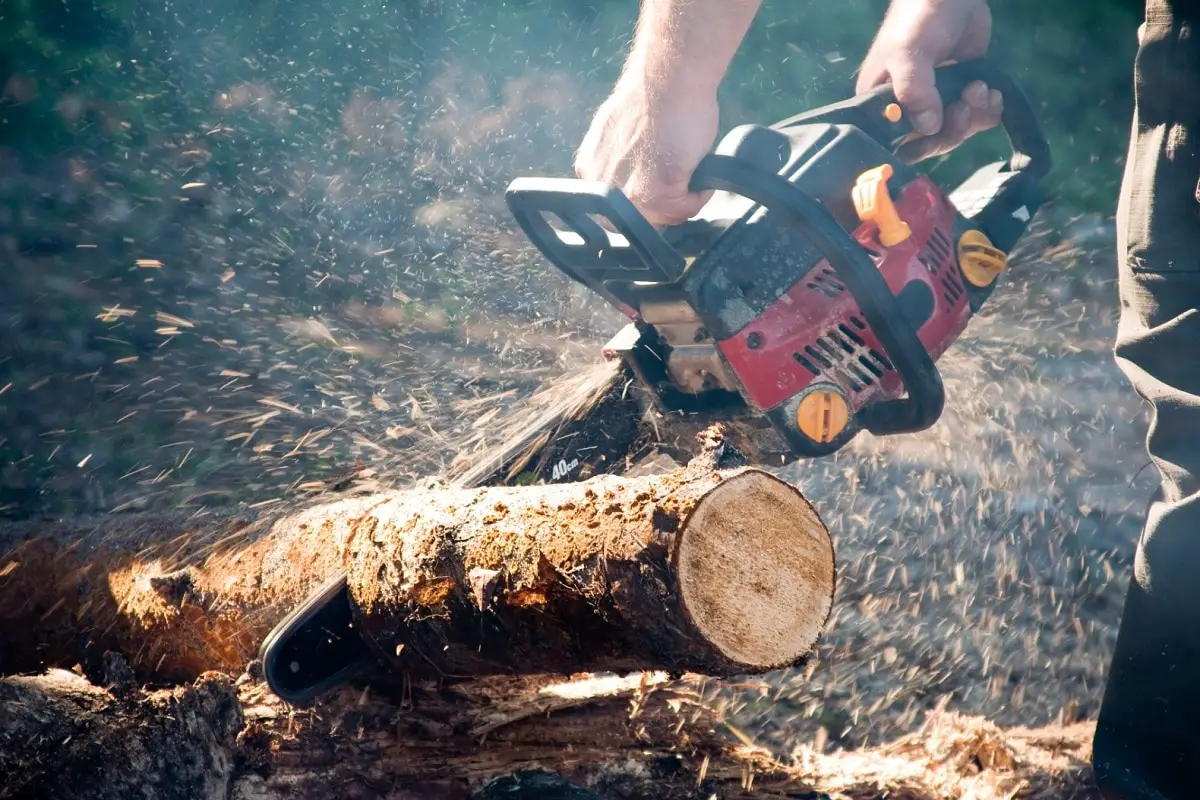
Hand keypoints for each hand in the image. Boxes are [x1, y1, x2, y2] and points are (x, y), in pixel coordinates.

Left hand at [573, 77, 718, 227]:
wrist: (668, 77)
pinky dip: (699, 196)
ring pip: (661, 219)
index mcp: (589, 169)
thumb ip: (617, 161)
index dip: (640, 201)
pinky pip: (685, 210)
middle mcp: (604, 185)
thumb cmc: (651, 96)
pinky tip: (700, 174)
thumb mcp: (618, 135)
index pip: (614, 207)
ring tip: (691, 177)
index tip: (659, 188)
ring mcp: (630, 192)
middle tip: (679, 186)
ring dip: (681, 203)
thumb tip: (635, 176)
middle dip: (659, 208)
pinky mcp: (659, 192)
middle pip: (636, 218)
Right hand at [856, 0, 1001, 162]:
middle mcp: (908, 108)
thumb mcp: (907, 54)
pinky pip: (976, 116)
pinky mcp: (962, 91)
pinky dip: (988, 110)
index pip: (897, 143)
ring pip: (957, 130)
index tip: (939, 131)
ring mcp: (937, 101)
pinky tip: (993, 93)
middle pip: (931, 142)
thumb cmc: (917, 21)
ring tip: (981, 88)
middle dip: (953, 129)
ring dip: (974, 116)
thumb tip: (930, 127)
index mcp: (882, 104)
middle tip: (965, 104)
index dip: (920, 146)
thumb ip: (915, 91)